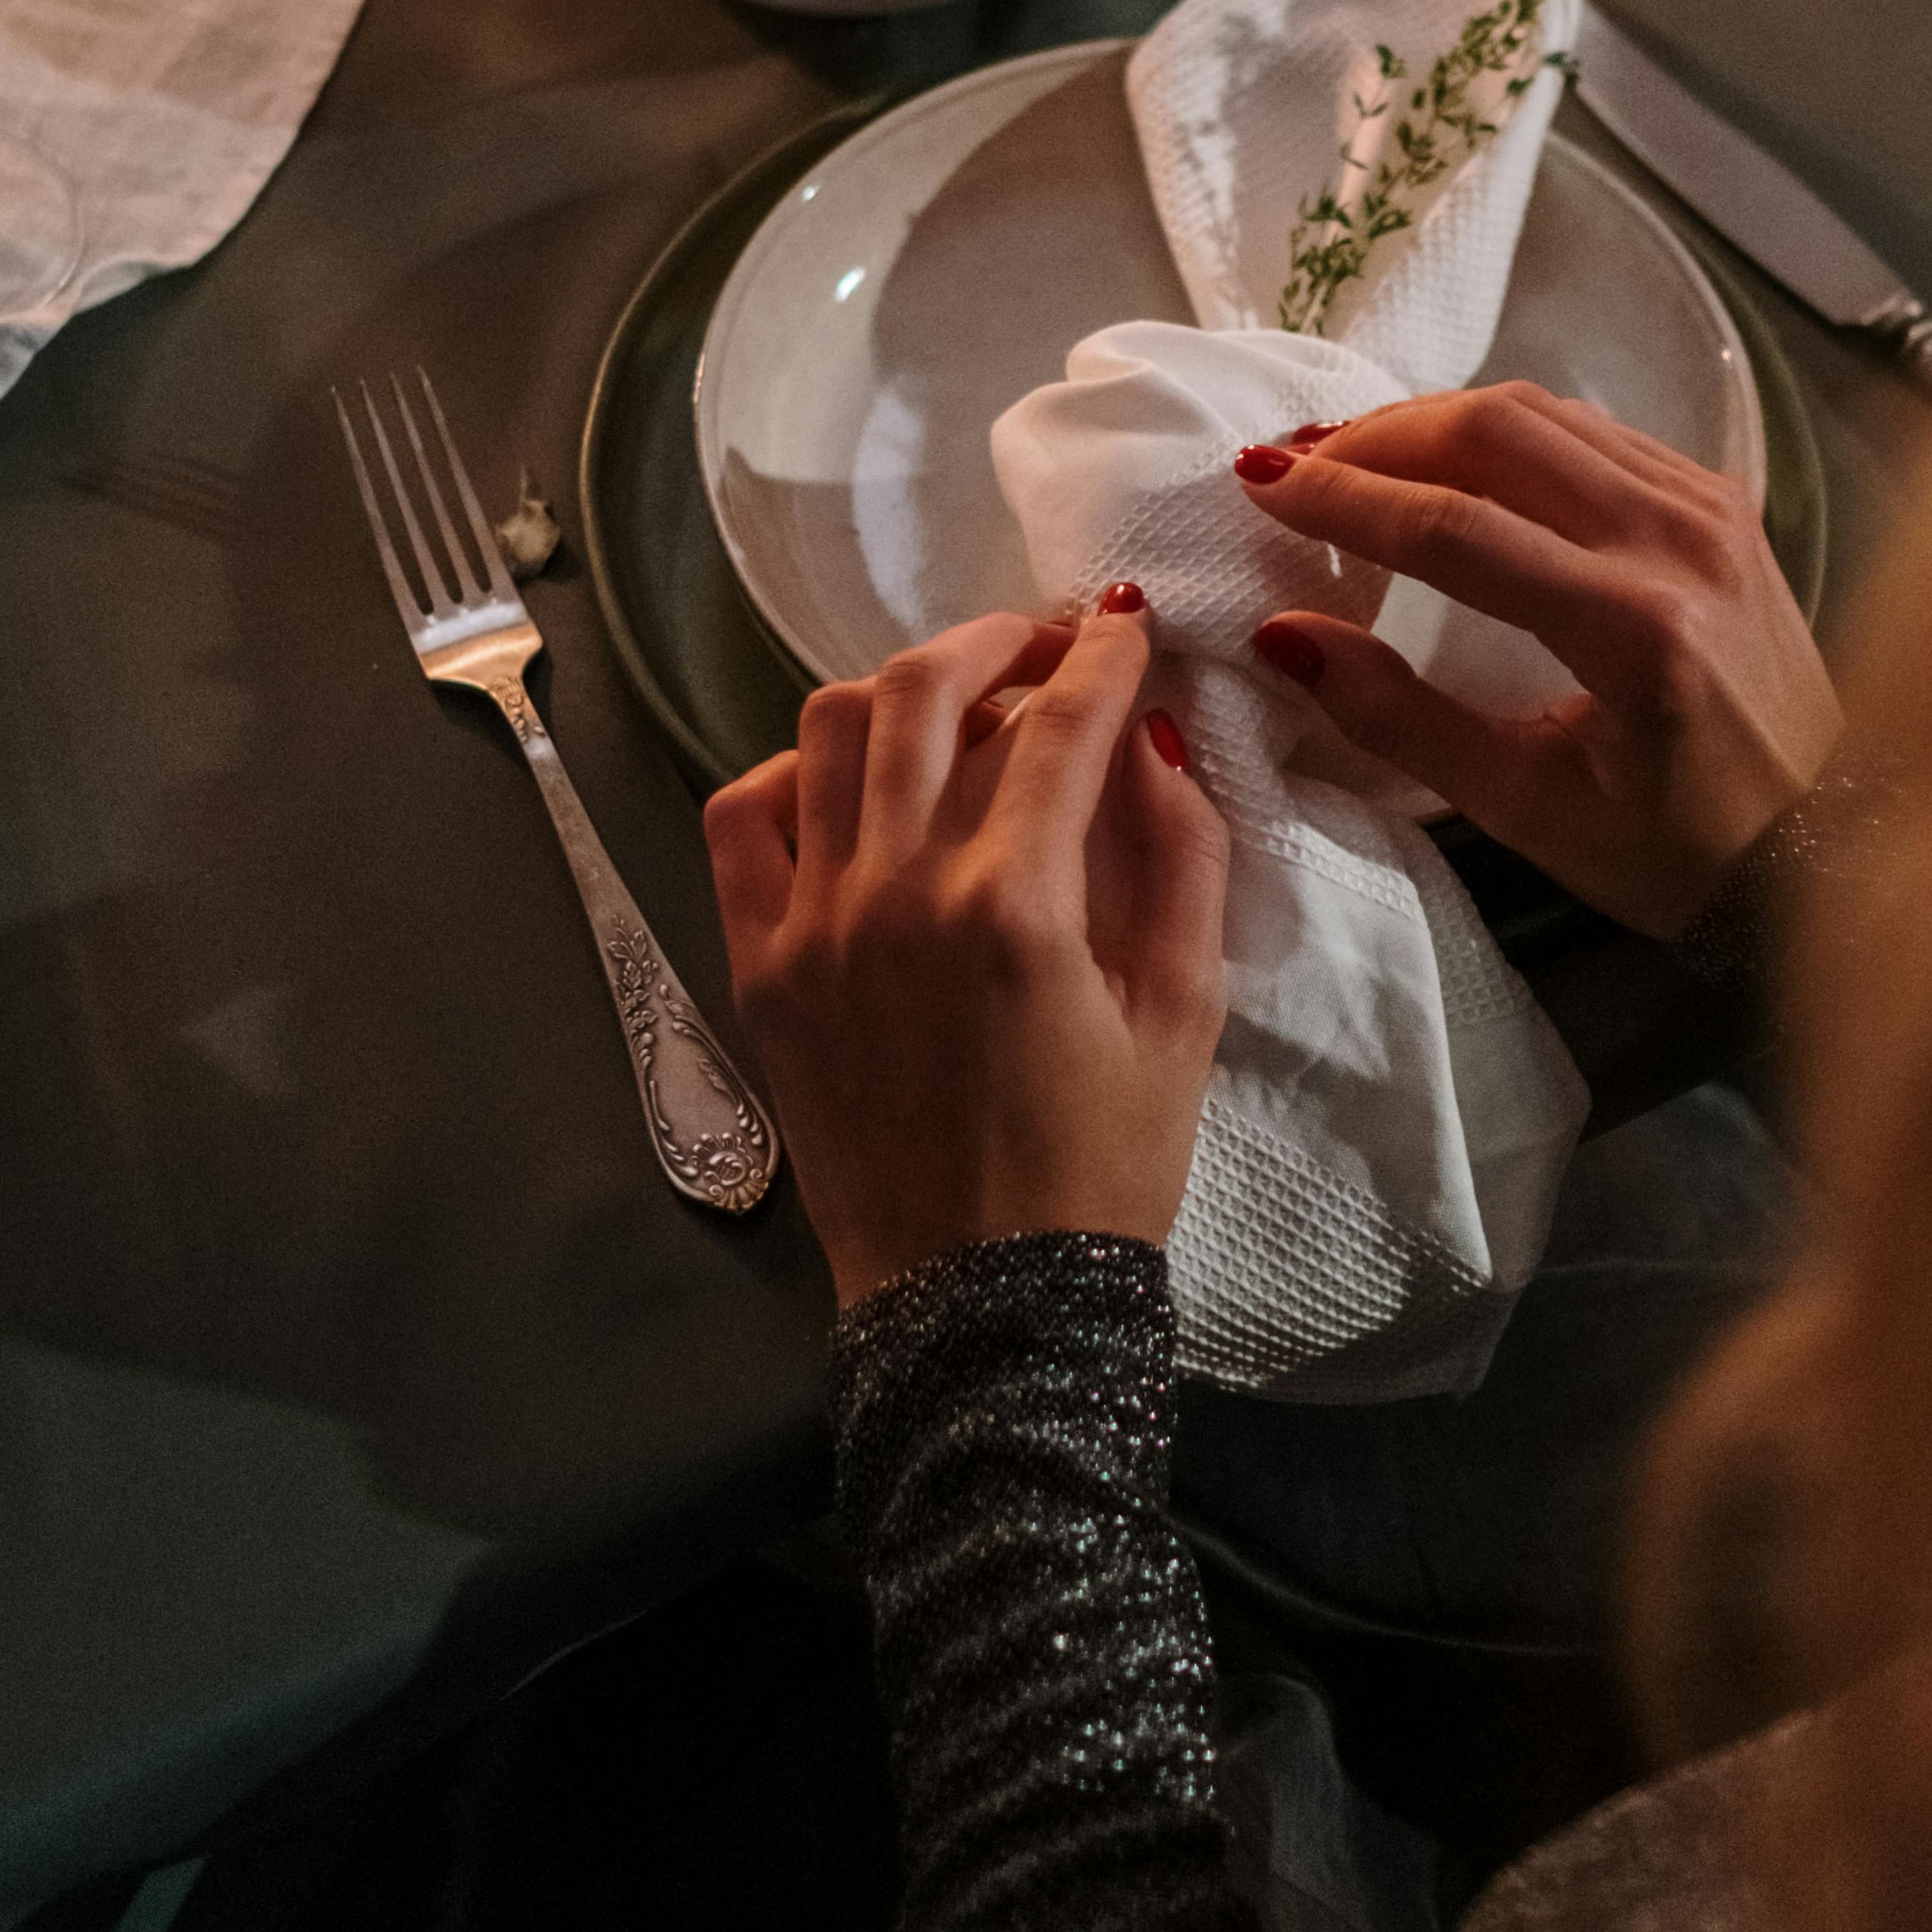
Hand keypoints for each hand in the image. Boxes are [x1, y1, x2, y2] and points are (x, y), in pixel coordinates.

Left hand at [704, 603, 1228, 1310]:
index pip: (1064, 717)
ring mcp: (815, 925)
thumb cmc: (1102, 1170)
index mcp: (1020, 905)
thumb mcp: (1187, 1015)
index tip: (1128, 623)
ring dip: (902, 687)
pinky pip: (744, 819)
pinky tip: (852, 784)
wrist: (983, 1308)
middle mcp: (901, 892)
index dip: (1106, 651)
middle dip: (1001, 636)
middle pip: (930, 688)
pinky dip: (794, 772)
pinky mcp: (759, 967)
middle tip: (1048, 641)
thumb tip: (1153, 737)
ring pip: (831, 731)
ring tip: (957, 697)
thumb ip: (1183, 858)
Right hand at [1238, 384, 1838, 936]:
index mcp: (1634, 628)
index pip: (1457, 527)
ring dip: (1438, 420)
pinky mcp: (1724, 500)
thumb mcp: (1529, 812)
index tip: (1259, 484)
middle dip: (1379, 436)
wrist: (1828, 846)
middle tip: (1296, 462)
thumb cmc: (1679, 854)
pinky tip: (1455, 460)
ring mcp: (1711, 507)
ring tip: (1355, 454)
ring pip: (1548, 413)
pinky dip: (1511, 430)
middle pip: (1498, 432)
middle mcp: (1679, 541)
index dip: (1344, 498)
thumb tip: (1286, 636)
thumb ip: (1401, 721)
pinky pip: (1597, 431)